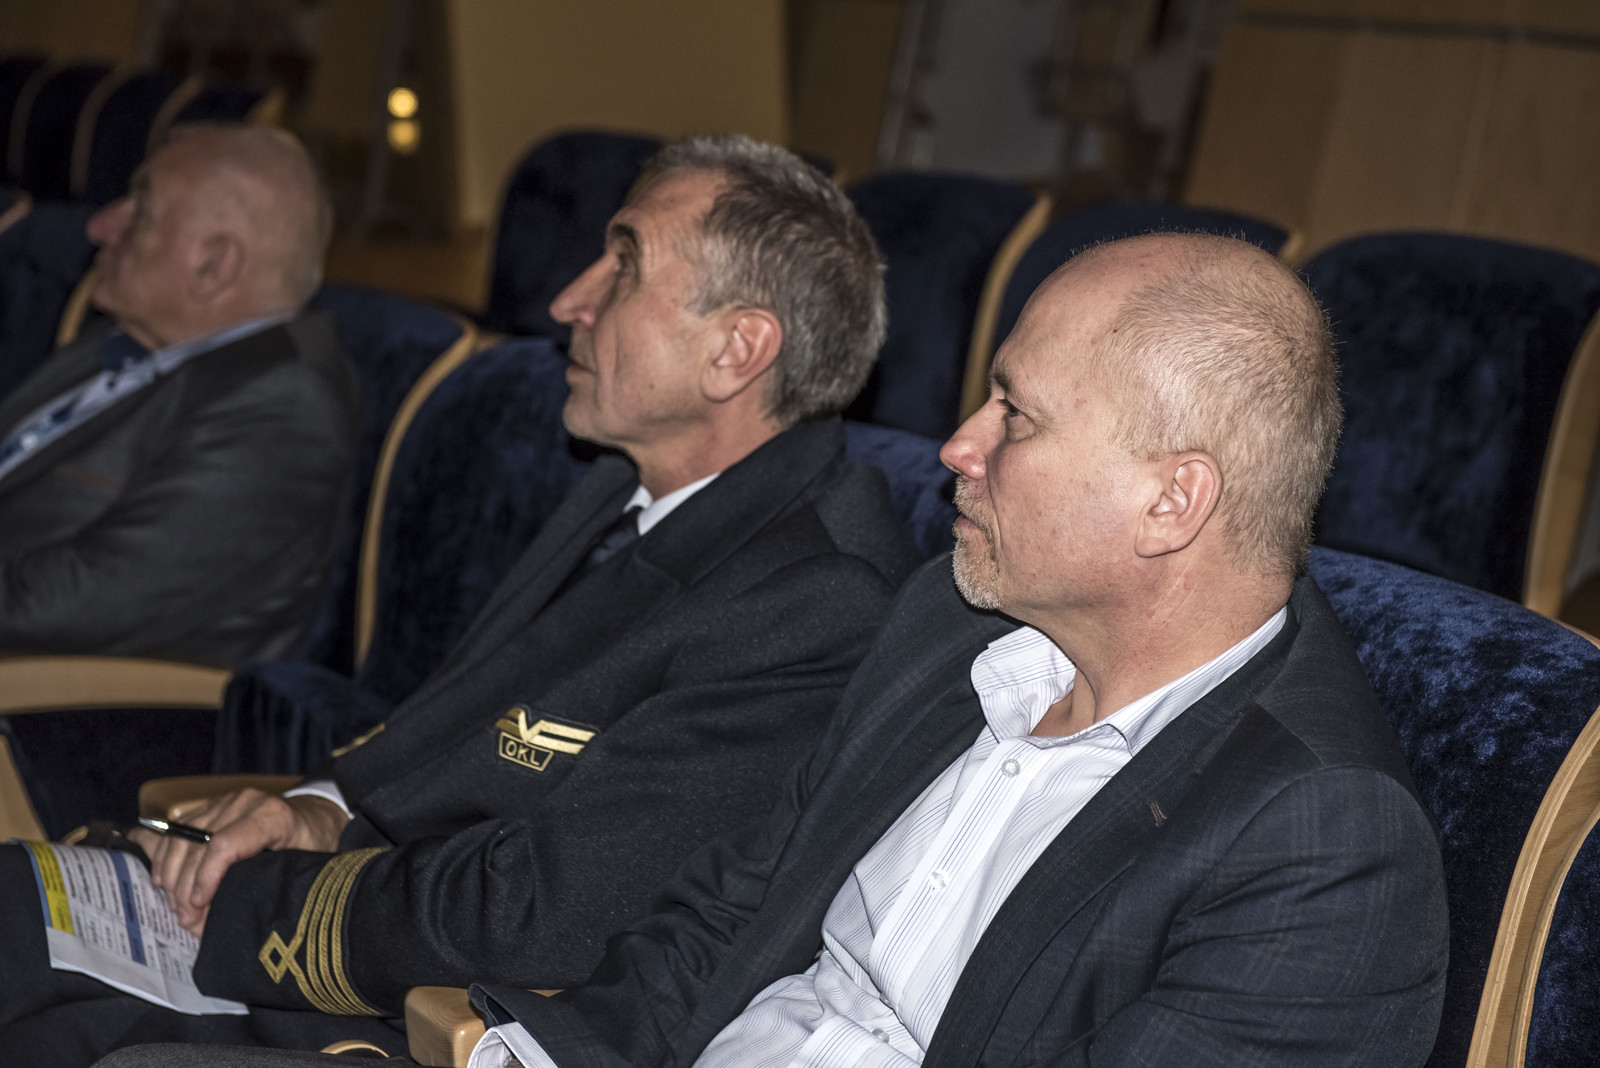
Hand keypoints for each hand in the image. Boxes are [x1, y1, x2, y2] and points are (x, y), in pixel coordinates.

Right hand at [126, 789, 349, 935]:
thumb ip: (267, 887)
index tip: (198, 908)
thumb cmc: (312, 846)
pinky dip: (166, 856)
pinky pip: (178, 829)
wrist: (316, 817)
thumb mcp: (302, 868)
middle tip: (185, 920)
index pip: (225, 845)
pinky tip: (163, 881)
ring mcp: (226, 801)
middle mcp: (246, 802)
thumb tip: (224, 920)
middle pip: (197, 845)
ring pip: (181, 837)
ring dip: (171, 875)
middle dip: (185, 887)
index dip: (205, 879)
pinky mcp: (212, 805)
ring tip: (176, 907)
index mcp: (273, 816)